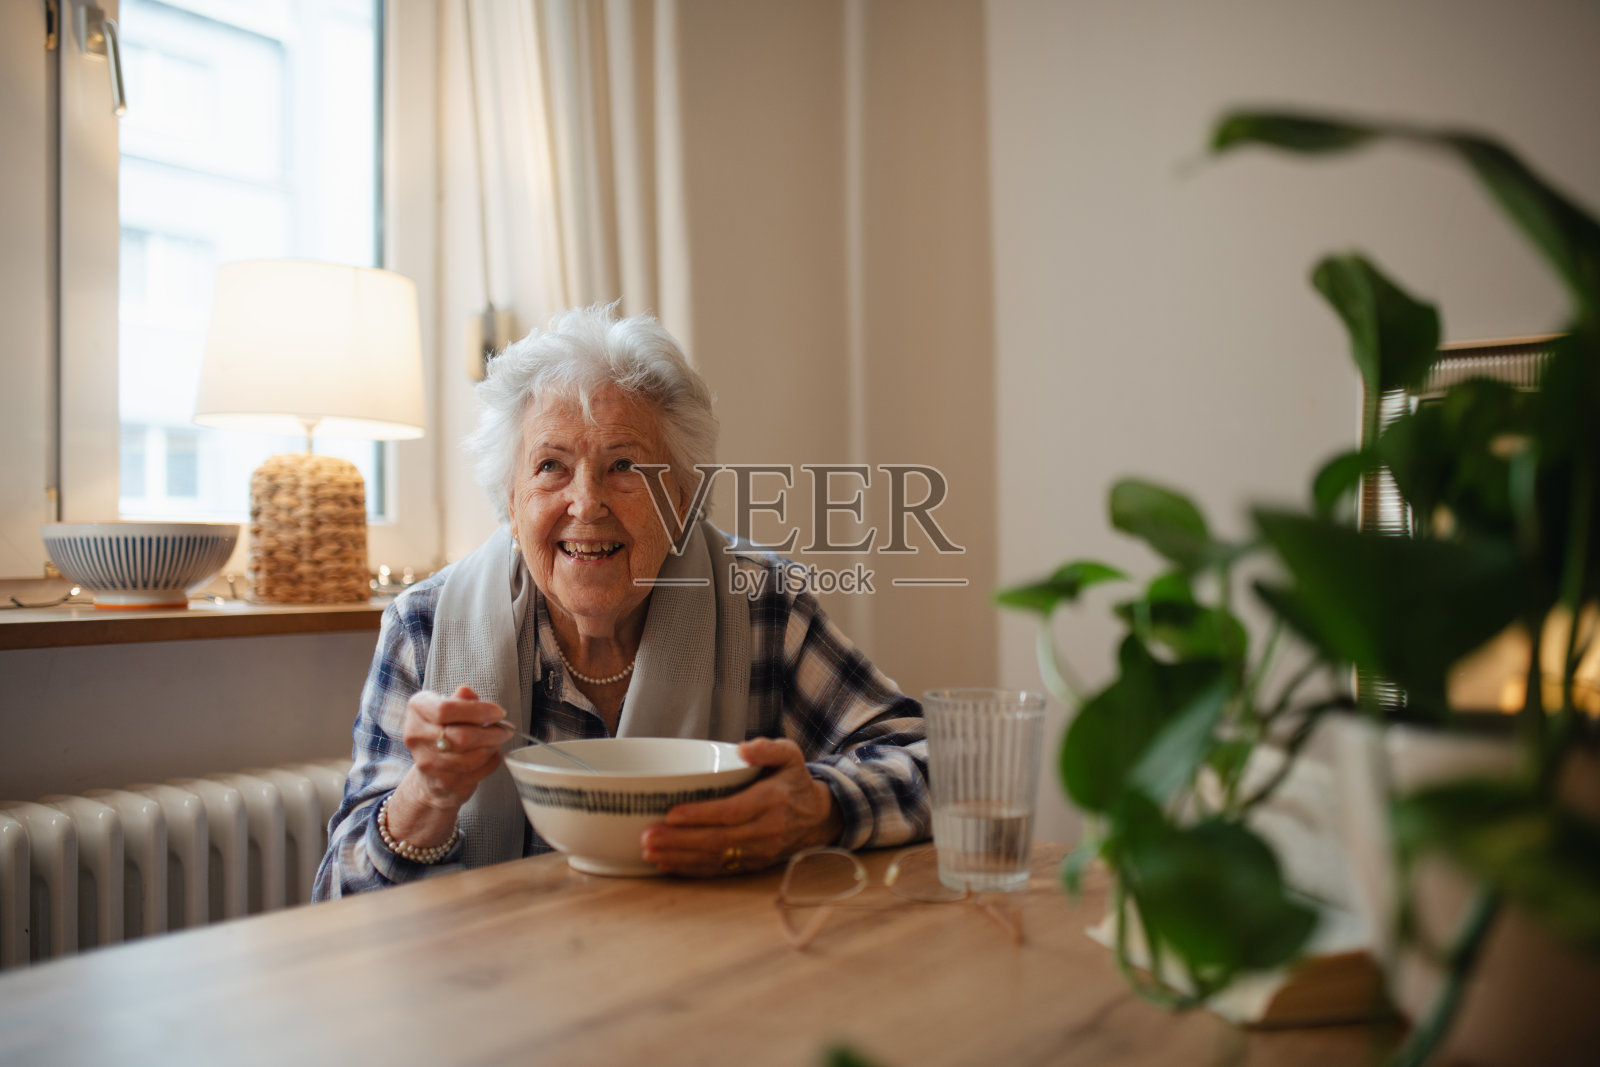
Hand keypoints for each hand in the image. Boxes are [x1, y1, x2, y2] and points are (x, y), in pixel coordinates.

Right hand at [389, 685, 511, 843]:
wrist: (430, 773)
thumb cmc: (444, 732)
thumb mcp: (450, 708)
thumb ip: (461, 700)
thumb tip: (467, 692)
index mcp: (417, 709)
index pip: (446, 709)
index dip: (478, 710)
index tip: (499, 712)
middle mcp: (416, 736)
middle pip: (462, 736)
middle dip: (492, 732)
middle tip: (506, 729)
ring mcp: (427, 763)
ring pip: (473, 756)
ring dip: (493, 747)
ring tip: (497, 741)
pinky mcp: (443, 782)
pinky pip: (478, 771)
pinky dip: (491, 761)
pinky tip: (490, 754)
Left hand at [640, 737, 842, 876]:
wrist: (819, 818)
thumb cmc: (795, 781)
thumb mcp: (790, 755)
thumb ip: (768, 748)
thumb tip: (743, 749)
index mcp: (771, 801)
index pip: (732, 811)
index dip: (701, 815)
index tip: (671, 814)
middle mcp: (765, 830)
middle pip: (718, 839)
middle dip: (680, 841)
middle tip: (647, 838)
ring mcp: (759, 852)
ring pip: (715, 858)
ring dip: (680, 857)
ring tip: (649, 852)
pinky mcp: (752, 865)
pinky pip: (719, 870)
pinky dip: (691, 870)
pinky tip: (667, 864)